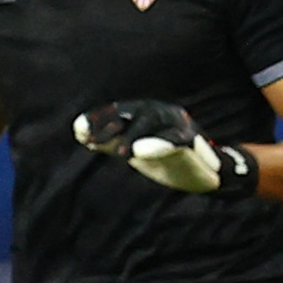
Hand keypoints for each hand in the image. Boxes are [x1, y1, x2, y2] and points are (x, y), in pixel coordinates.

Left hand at [74, 99, 245, 194]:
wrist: (204, 172)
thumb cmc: (163, 158)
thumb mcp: (132, 149)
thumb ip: (109, 141)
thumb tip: (78, 132)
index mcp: (144, 112)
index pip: (116, 110)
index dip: (97, 119)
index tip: (78, 130)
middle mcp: (160, 112)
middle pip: (130, 114)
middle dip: (109, 127)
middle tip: (90, 142)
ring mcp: (177, 123)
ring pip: (150, 123)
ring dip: (133, 136)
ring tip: (122, 154)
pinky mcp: (192, 139)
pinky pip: (176, 139)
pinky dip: (161, 144)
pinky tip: (144, 152)